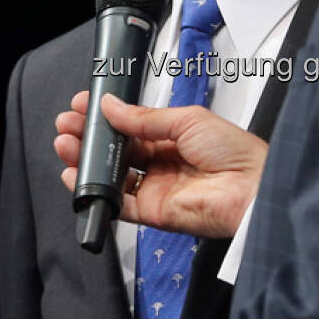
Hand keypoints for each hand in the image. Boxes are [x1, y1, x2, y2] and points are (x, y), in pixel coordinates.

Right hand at [55, 91, 266, 238]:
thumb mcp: (187, 120)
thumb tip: (112, 107)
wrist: (252, 187)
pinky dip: (95, 192)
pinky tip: (76, 176)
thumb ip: (145, 118)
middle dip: (90, 137)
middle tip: (69, 125)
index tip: (83, 106)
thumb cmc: (234, 151)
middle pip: (118, 150)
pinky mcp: (153, 212)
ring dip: (87, 161)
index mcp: (175, 136)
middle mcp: (163, 162)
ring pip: (113, 175)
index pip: (131, 126)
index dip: (107, 117)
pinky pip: (118, 204)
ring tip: (67, 145)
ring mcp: (157, 187)